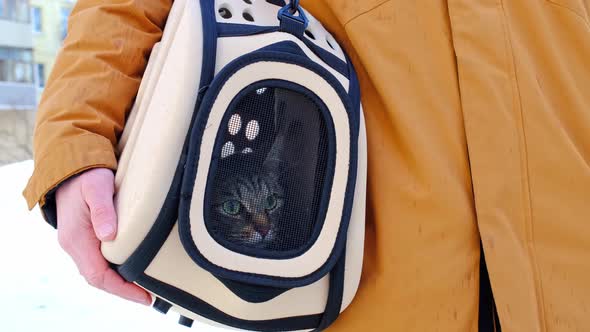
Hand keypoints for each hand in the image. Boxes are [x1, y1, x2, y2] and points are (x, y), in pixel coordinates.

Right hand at [55, 167, 151, 304]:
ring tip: (144, 289)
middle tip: (149, 298)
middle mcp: (74, 245)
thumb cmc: (87, 175)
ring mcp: (77, 242)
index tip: (144, 297)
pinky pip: (98, 261)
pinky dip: (114, 271)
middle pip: (98, 278)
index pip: (98, 275)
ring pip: (98, 271)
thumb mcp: (97, 187)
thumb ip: (103, 210)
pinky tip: (131, 270)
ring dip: (118, 283)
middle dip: (123, 290)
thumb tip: (109, 235)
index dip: (121, 289)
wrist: (70, 165)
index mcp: (76, 238)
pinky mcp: (84, 237)